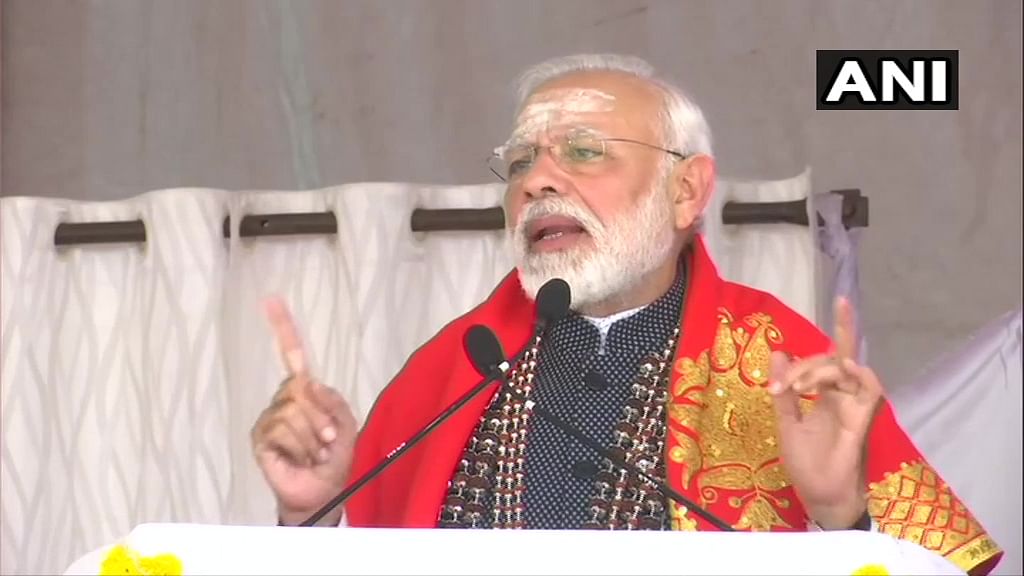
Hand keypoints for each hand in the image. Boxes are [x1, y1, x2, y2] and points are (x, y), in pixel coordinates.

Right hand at [250, 296, 356, 525]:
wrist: (323, 491)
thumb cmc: (334, 458)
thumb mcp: (345, 424)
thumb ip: (332, 400)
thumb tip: (309, 383)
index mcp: (304, 391)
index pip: (292, 353)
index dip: (283, 327)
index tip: (271, 299)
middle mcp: (283, 399)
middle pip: (300, 387)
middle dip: (321, 416)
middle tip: (328, 440)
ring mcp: (269, 418)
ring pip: (292, 410)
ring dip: (313, 436)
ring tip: (316, 453)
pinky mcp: (260, 438)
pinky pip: (281, 428)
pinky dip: (300, 446)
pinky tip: (302, 458)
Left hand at [768, 297, 882, 529]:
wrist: (819, 495)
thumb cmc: (806, 463)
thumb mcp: (786, 423)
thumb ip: (784, 390)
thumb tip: (778, 352)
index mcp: (824, 392)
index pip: (829, 354)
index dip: (824, 340)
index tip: (812, 337)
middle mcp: (843, 393)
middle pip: (834, 356)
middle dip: (807, 363)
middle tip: (785, 386)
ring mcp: (855, 402)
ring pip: (846, 366)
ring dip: (821, 369)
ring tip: (800, 387)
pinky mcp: (863, 416)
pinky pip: (869, 387)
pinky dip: (857, 374)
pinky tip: (843, 368)